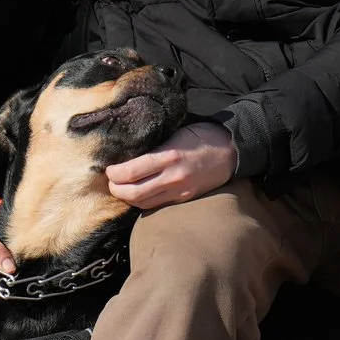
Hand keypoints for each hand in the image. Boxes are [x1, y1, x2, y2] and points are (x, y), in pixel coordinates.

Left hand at [105, 121, 235, 209]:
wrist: (231, 151)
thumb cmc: (201, 136)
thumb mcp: (175, 134)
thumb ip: (154, 147)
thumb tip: (127, 154)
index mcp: (168, 157)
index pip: (131, 172)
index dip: (114, 174)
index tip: (109, 169)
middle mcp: (172, 177)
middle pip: (133, 193)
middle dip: (116, 189)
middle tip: (111, 183)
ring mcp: (179, 191)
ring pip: (143, 203)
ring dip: (127, 198)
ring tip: (121, 189)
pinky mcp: (184, 199)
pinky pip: (157, 205)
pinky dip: (143, 201)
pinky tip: (138, 194)